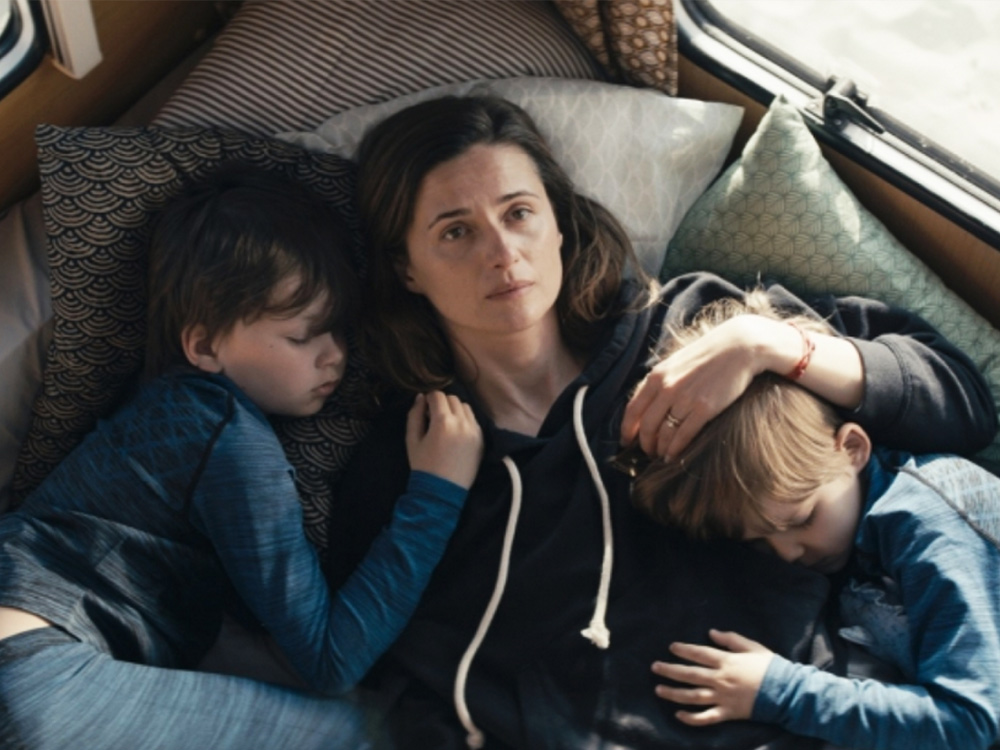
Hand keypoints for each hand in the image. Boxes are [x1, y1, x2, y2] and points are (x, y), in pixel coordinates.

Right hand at [406, 391, 483, 488]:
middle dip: (442, 403)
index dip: (428, 399)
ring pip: (465, 407)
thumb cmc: (423, 466)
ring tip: (446, 423)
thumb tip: (420, 397)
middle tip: (434, 416)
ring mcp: (474, 431)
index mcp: (443, 422)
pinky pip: (473, 419)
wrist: (442, 491)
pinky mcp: (481, 439)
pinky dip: (464, 420)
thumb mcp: (412, 440)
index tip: (424, 408)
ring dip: (455, 409)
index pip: (437, 396)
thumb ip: (414, 415)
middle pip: (453, 398)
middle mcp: (462, 423)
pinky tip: (456, 432)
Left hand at [621, 316, 763, 458]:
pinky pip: (683, 436)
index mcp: (656, 376)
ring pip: (664, 434)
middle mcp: (667, 388)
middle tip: (647, 452)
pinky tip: (673, 456)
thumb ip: (658, 383)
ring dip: (660, 450)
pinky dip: (675, 450)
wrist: (737, 348)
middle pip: (647, 426)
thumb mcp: (674, 364)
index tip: (626, 442)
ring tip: (661, 456)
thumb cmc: (705, 357)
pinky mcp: (704, 408)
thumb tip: (644, 407)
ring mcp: (685, 399)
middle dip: (645, 444)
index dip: (626, 430)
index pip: (632, 410)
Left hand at [651, 629, 772, 725]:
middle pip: (690, 674)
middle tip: (655, 667)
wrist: (787, 692)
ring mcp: (723, 698)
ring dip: (674, 693)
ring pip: (693, 696)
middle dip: (670, 670)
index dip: (684, 650)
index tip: (671, 647)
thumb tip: (711, 632)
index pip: (699, 653)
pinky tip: (678, 715)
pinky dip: (691, 718)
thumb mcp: (752, 647)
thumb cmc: (771, 667)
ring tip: (658, 690)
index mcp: (727, 661)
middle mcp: (721, 679)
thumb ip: (731, 639)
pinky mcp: (728, 713)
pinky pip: (706, 717)